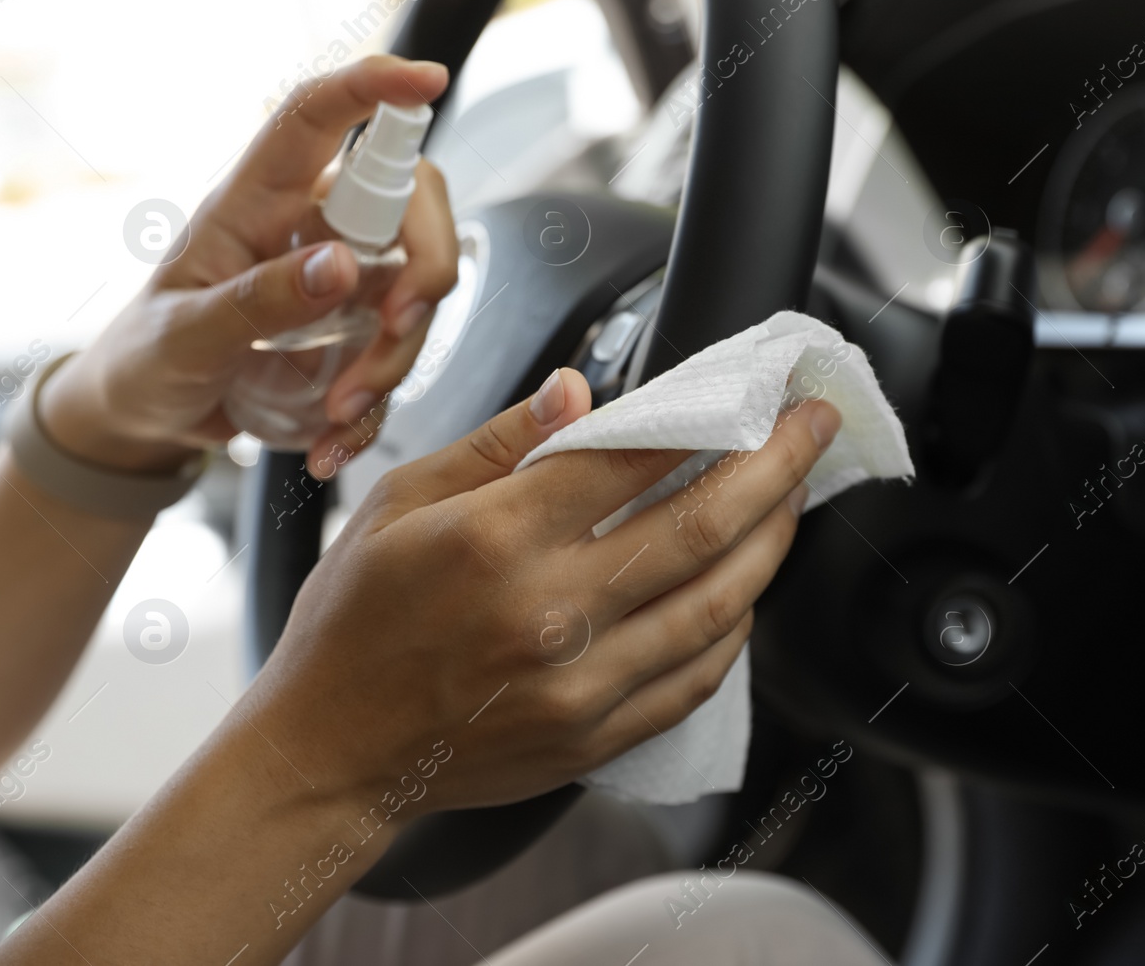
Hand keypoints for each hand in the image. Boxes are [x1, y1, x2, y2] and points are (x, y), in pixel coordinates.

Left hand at [39, 55, 460, 473]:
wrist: (148, 417)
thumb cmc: (148, 357)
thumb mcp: (183, 336)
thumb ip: (257, 302)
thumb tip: (342, 265)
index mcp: (257, 201)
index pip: (318, 118)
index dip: (374, 86)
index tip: (429, 78)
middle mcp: (312, 227)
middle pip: (410, 204)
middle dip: (426, 266)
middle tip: (398, 326)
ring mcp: (344, 279)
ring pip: (418, 288)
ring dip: (397, 356)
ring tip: (338, 413)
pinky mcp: (359, 331)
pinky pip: (402, 355)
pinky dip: (379, 406)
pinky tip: (334, 443)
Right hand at [244, 368, 840, 812]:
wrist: (330, 752)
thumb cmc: (355, 621)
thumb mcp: (400, 501)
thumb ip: (501, 442)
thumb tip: (582, 391)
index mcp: (496, 536)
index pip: (635, 459)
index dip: (712, 418)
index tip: (757, 393)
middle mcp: (549, 611)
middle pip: (701, 527)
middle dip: (777, 468)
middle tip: (814, 428)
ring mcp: (579, 684)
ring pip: (717, 606)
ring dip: (772, 544)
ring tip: (793, 500)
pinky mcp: (594, 736)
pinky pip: (696, 678)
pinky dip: (734, 628)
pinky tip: (746, 589)